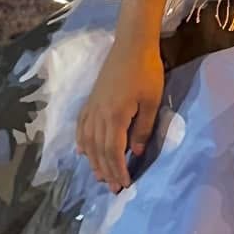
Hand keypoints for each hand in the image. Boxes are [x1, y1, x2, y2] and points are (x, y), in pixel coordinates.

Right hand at [76, 40, 164, 191]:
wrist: (132, 45)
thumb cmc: (147, 72)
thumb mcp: (151, 102)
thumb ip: (142, 129)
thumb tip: (134, 153)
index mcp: (115, 117)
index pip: (113, 151)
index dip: (118, 170)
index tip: (124, 185)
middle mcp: (98, 115)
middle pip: (99, 150)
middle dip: (106, 171)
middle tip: (113, 188)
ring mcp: (92, 107)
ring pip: (88, 141)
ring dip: (93, 161)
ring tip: (99, 176)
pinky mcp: (91, 100)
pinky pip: (82, 126)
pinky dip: (81, 141)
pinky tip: (82, 151)